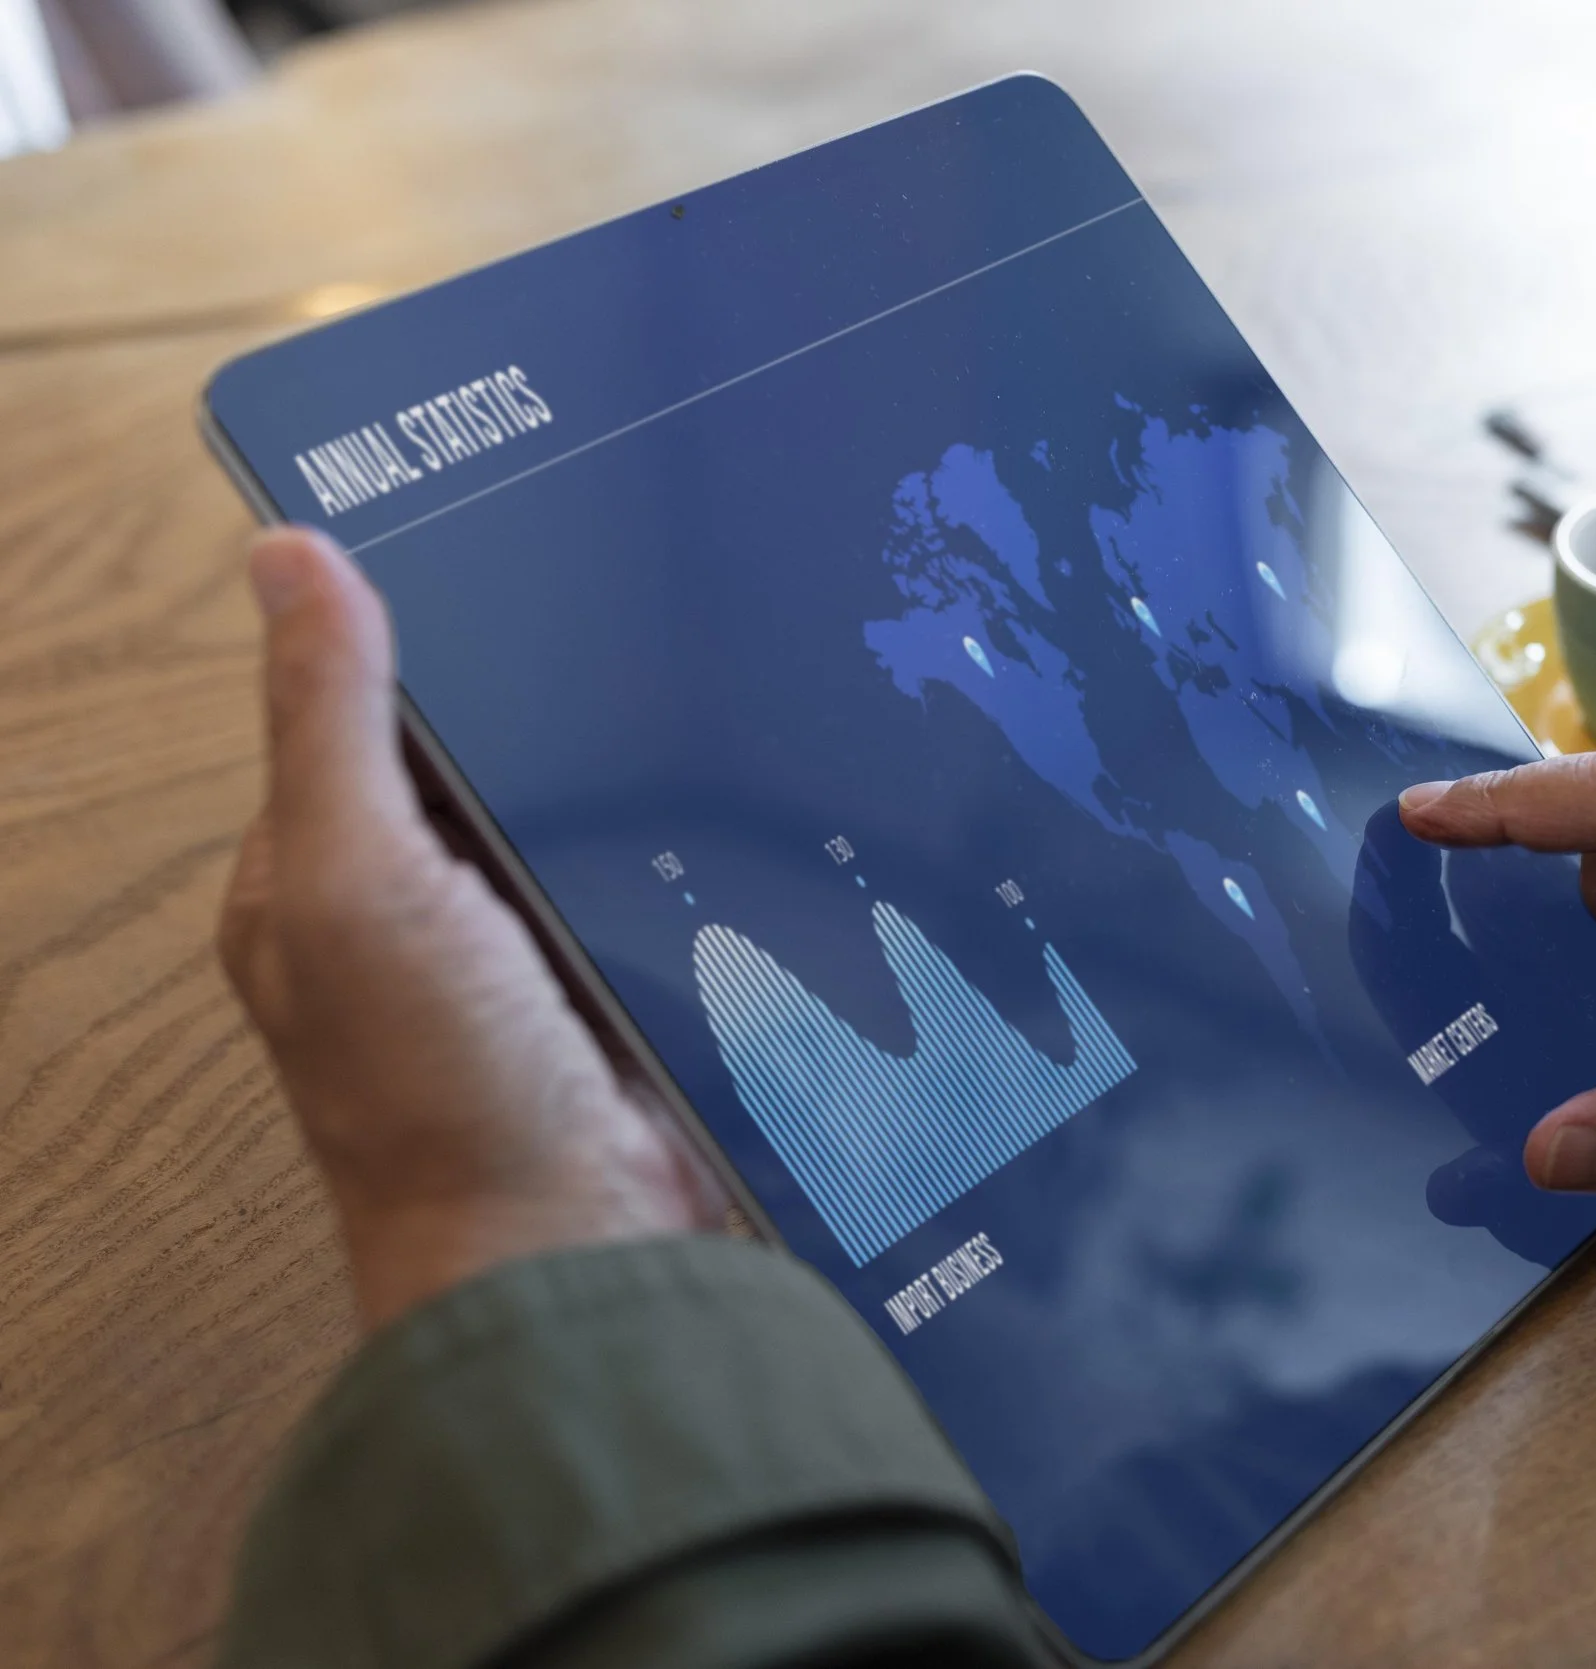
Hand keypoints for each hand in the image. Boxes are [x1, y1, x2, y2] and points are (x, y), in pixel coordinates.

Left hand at [220, 529, 718, 1329]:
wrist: (574, 1250)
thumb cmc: (437, 1087)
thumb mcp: (357, 876)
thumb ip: (330, 720)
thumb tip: (288, 550)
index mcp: (309, 881)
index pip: (352, 718)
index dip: (414, 638)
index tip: (507, 546)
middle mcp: (402, 918)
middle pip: (472, 769)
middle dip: (539, 709)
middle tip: (632, 607)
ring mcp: (509, 962)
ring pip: (564, 824)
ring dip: (615, 782)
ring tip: (696, 681)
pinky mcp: (605, 995)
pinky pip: (635, 890)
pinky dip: (668, 855)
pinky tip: (723, 805)